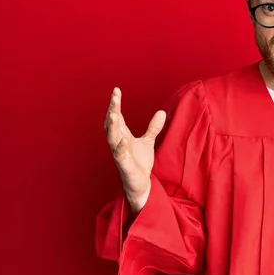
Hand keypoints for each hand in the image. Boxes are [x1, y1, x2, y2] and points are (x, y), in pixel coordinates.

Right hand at [104, 87, 166, 212]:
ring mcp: (119, 155)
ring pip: (112, 139)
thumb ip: (153, 128)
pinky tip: (122, 141)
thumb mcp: (148, 142)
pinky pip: (120, 157)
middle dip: (112, 110)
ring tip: (114, 113)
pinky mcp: (124, 167)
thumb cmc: (140, 163)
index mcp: (123, 136)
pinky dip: (120, 148)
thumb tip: (162, 112)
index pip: (117, 117)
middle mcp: (118, 143)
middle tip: (114, 97)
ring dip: (112, 126)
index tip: (116, 90)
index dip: (116, 104)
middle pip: (112, 124)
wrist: (141, 184)